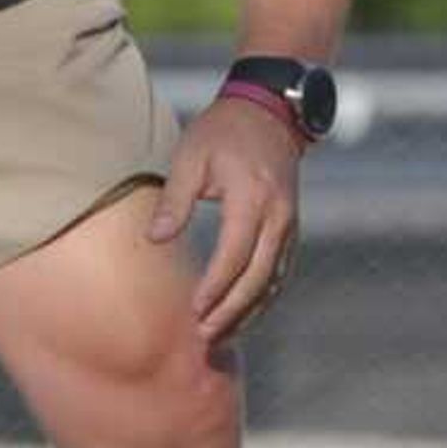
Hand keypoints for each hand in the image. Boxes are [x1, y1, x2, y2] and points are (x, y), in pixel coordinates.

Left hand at [147, 89, 304, 343]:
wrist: (270, 112)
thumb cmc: (222, 132)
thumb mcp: (191, 156)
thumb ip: (175, 199)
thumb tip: (155, 238)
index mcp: (252, 198)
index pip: (235, 255)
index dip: (215, 287)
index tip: (194, 309)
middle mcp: (278, 216)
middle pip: (258, 277)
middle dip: (232, 311)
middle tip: (206, 335)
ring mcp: (289, 224)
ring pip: (273, 281)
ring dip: (249, 312)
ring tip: (222, 335)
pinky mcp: (291, 228)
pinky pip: (280, 272)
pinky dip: (262, 297)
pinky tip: (243, 314)